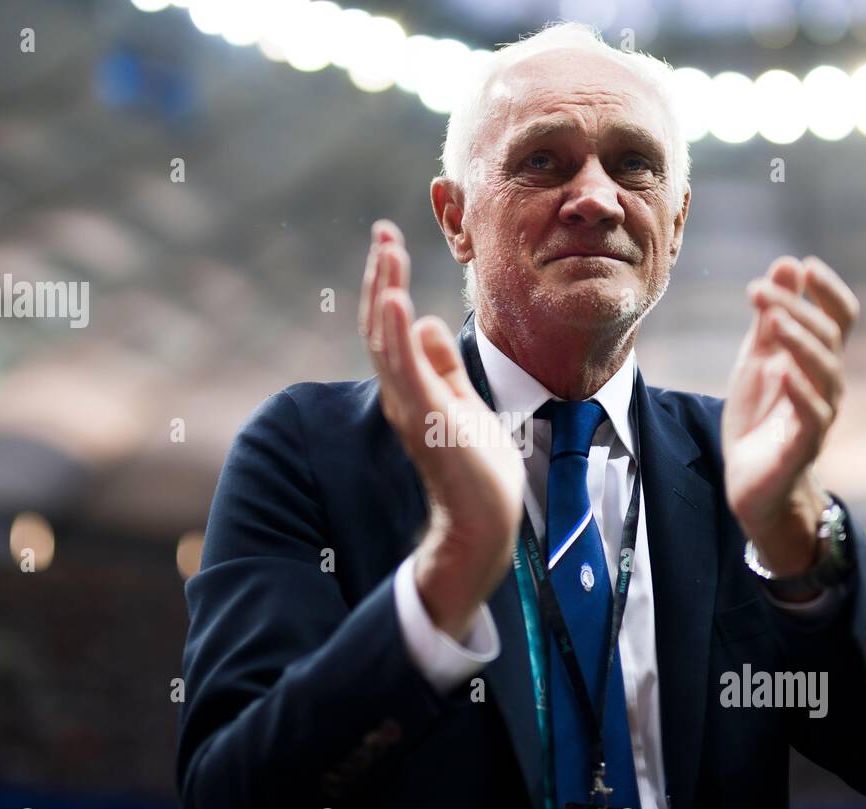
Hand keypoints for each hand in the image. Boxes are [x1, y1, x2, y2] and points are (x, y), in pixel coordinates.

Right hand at [359, 220, 524, 640]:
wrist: (485, 520)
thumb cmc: (476, 468)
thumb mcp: (461, 401)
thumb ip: (443, 365)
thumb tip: (429, 323)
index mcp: (410, 387)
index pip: (391, 327)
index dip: (386, 284)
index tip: (389, 243)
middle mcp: (400, 393)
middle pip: (380, 325)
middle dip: (380, 276)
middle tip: (383, 232)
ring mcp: (410, 405)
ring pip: (387, 339)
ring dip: (384, 291)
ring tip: (385, 249)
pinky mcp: (427, 418)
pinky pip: (406, 370)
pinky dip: (397, 333)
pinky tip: (395, 300)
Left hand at [721, 255, 858, 575]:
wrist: (751, 482)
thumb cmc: (759, 418)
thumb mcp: (758, 359)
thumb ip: (770, 318)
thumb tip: (787, 264)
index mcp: (817, 362)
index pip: (839, 318)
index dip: (827, 291)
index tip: (805, 266)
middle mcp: (828, 385)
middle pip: (827, 339)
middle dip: (796, 310)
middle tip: (759, 290)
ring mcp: (820, 415)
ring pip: (825, 373)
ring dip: (801, 344)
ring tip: (776, 321)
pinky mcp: (804, 446)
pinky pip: (812, 415)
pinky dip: (798, 391)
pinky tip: (781, 371)